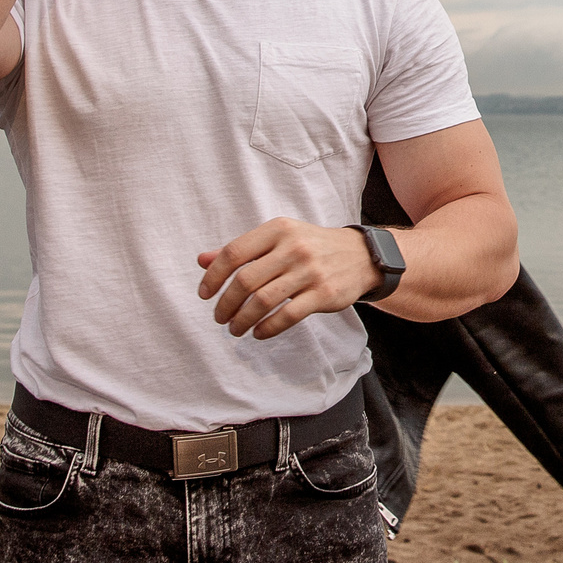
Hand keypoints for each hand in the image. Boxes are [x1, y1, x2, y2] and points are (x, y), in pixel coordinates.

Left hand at [197, 219, 380, 339]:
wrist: (361, 255)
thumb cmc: (311, 247)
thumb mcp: (279, 238)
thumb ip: (243, 249)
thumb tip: (202, 260)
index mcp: (278, 229)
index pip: (234, 253)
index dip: (213, 276)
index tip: (205, 294)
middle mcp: (293, 247)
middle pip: (245, 281)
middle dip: (225, 304)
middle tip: (219, 317)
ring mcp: (310, 271)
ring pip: (263, 301)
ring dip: (242, 320)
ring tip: (235, 329)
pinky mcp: (324, 294)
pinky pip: (287, 316)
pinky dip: (267, 329)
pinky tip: (258, 333)